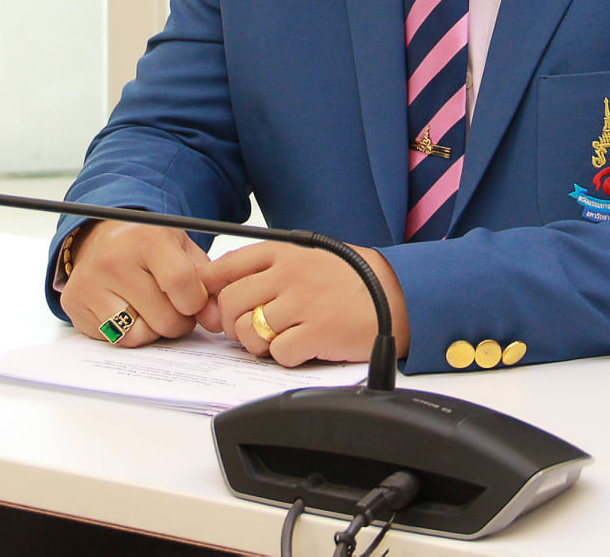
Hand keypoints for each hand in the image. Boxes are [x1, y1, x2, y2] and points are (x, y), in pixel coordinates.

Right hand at [58, 221, 212, 346]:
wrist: (101, 237)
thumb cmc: (147, 246)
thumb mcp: (181, 250)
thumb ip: (206, 283)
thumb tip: (216, 321)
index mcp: (146, 238)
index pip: (181, 283)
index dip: (195, 302)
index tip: (193, 300)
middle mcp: (113, 260)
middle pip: (165, 319)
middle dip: (178, 320)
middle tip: (171, 304)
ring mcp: (90, 284)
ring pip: (139, 336)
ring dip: (153, 330)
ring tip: (149, 308)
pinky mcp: (74, 304)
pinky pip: (115, 340)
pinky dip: (128, 333)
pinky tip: (127, 310)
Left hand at [200, 241, 410, 366]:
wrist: (397, 294)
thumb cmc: (351, 279)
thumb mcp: (309, 256)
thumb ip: (270, 268)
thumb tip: (225, 287)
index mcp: (284, 252)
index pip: (226, 267)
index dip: (212, 291)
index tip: (216, 305)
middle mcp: (289, 273)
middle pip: (230, 303)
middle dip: (233, 324)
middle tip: (250, 330)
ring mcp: (303, 302)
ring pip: (249, 331)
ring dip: (258, 344)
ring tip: (279, 339)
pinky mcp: (317, 332)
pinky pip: (278, 352)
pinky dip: (285, 356)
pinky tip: (302, 347)